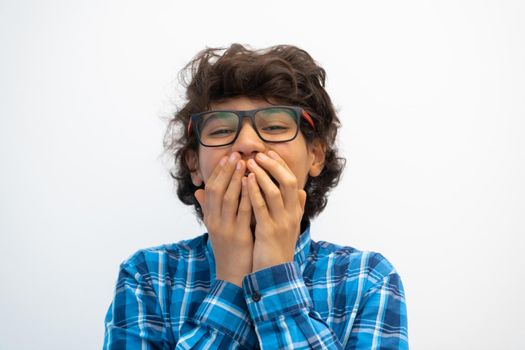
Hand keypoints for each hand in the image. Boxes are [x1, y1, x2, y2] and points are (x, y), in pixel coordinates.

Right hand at [194, 152, 253, 286]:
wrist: (233, 276)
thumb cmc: (228, 249)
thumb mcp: (216, 228)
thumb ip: (210, 209)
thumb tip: (199, 191)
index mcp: (210, 218)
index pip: (211, 189)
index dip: (218, 172)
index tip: (227, 157)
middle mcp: (215, 221)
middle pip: (218, 190)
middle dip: (227, 171)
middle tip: (235, 154)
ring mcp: (226, 228)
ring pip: (229, 198)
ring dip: (236, 179)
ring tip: (245, 163)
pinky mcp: (239, 236)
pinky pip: (243, 212)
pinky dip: (247, 196)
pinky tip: (253, 184)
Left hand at [246, 150, 306, 271]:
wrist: (276, 274)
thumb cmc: (279, 248)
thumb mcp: (291, 227)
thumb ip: (296, 208)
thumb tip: (301, 192)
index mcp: (295, 212)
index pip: (292, 181)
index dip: (281, 165)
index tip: (269, 153)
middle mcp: (291, 215)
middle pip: (288, 182)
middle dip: (274, 166)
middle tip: (259, 154)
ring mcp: (281, 223)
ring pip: (275, 192)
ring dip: (263, 175)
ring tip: (249, 163)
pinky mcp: (268, 232)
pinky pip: (261, 208)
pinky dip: (254, 192)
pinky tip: (245, 182)